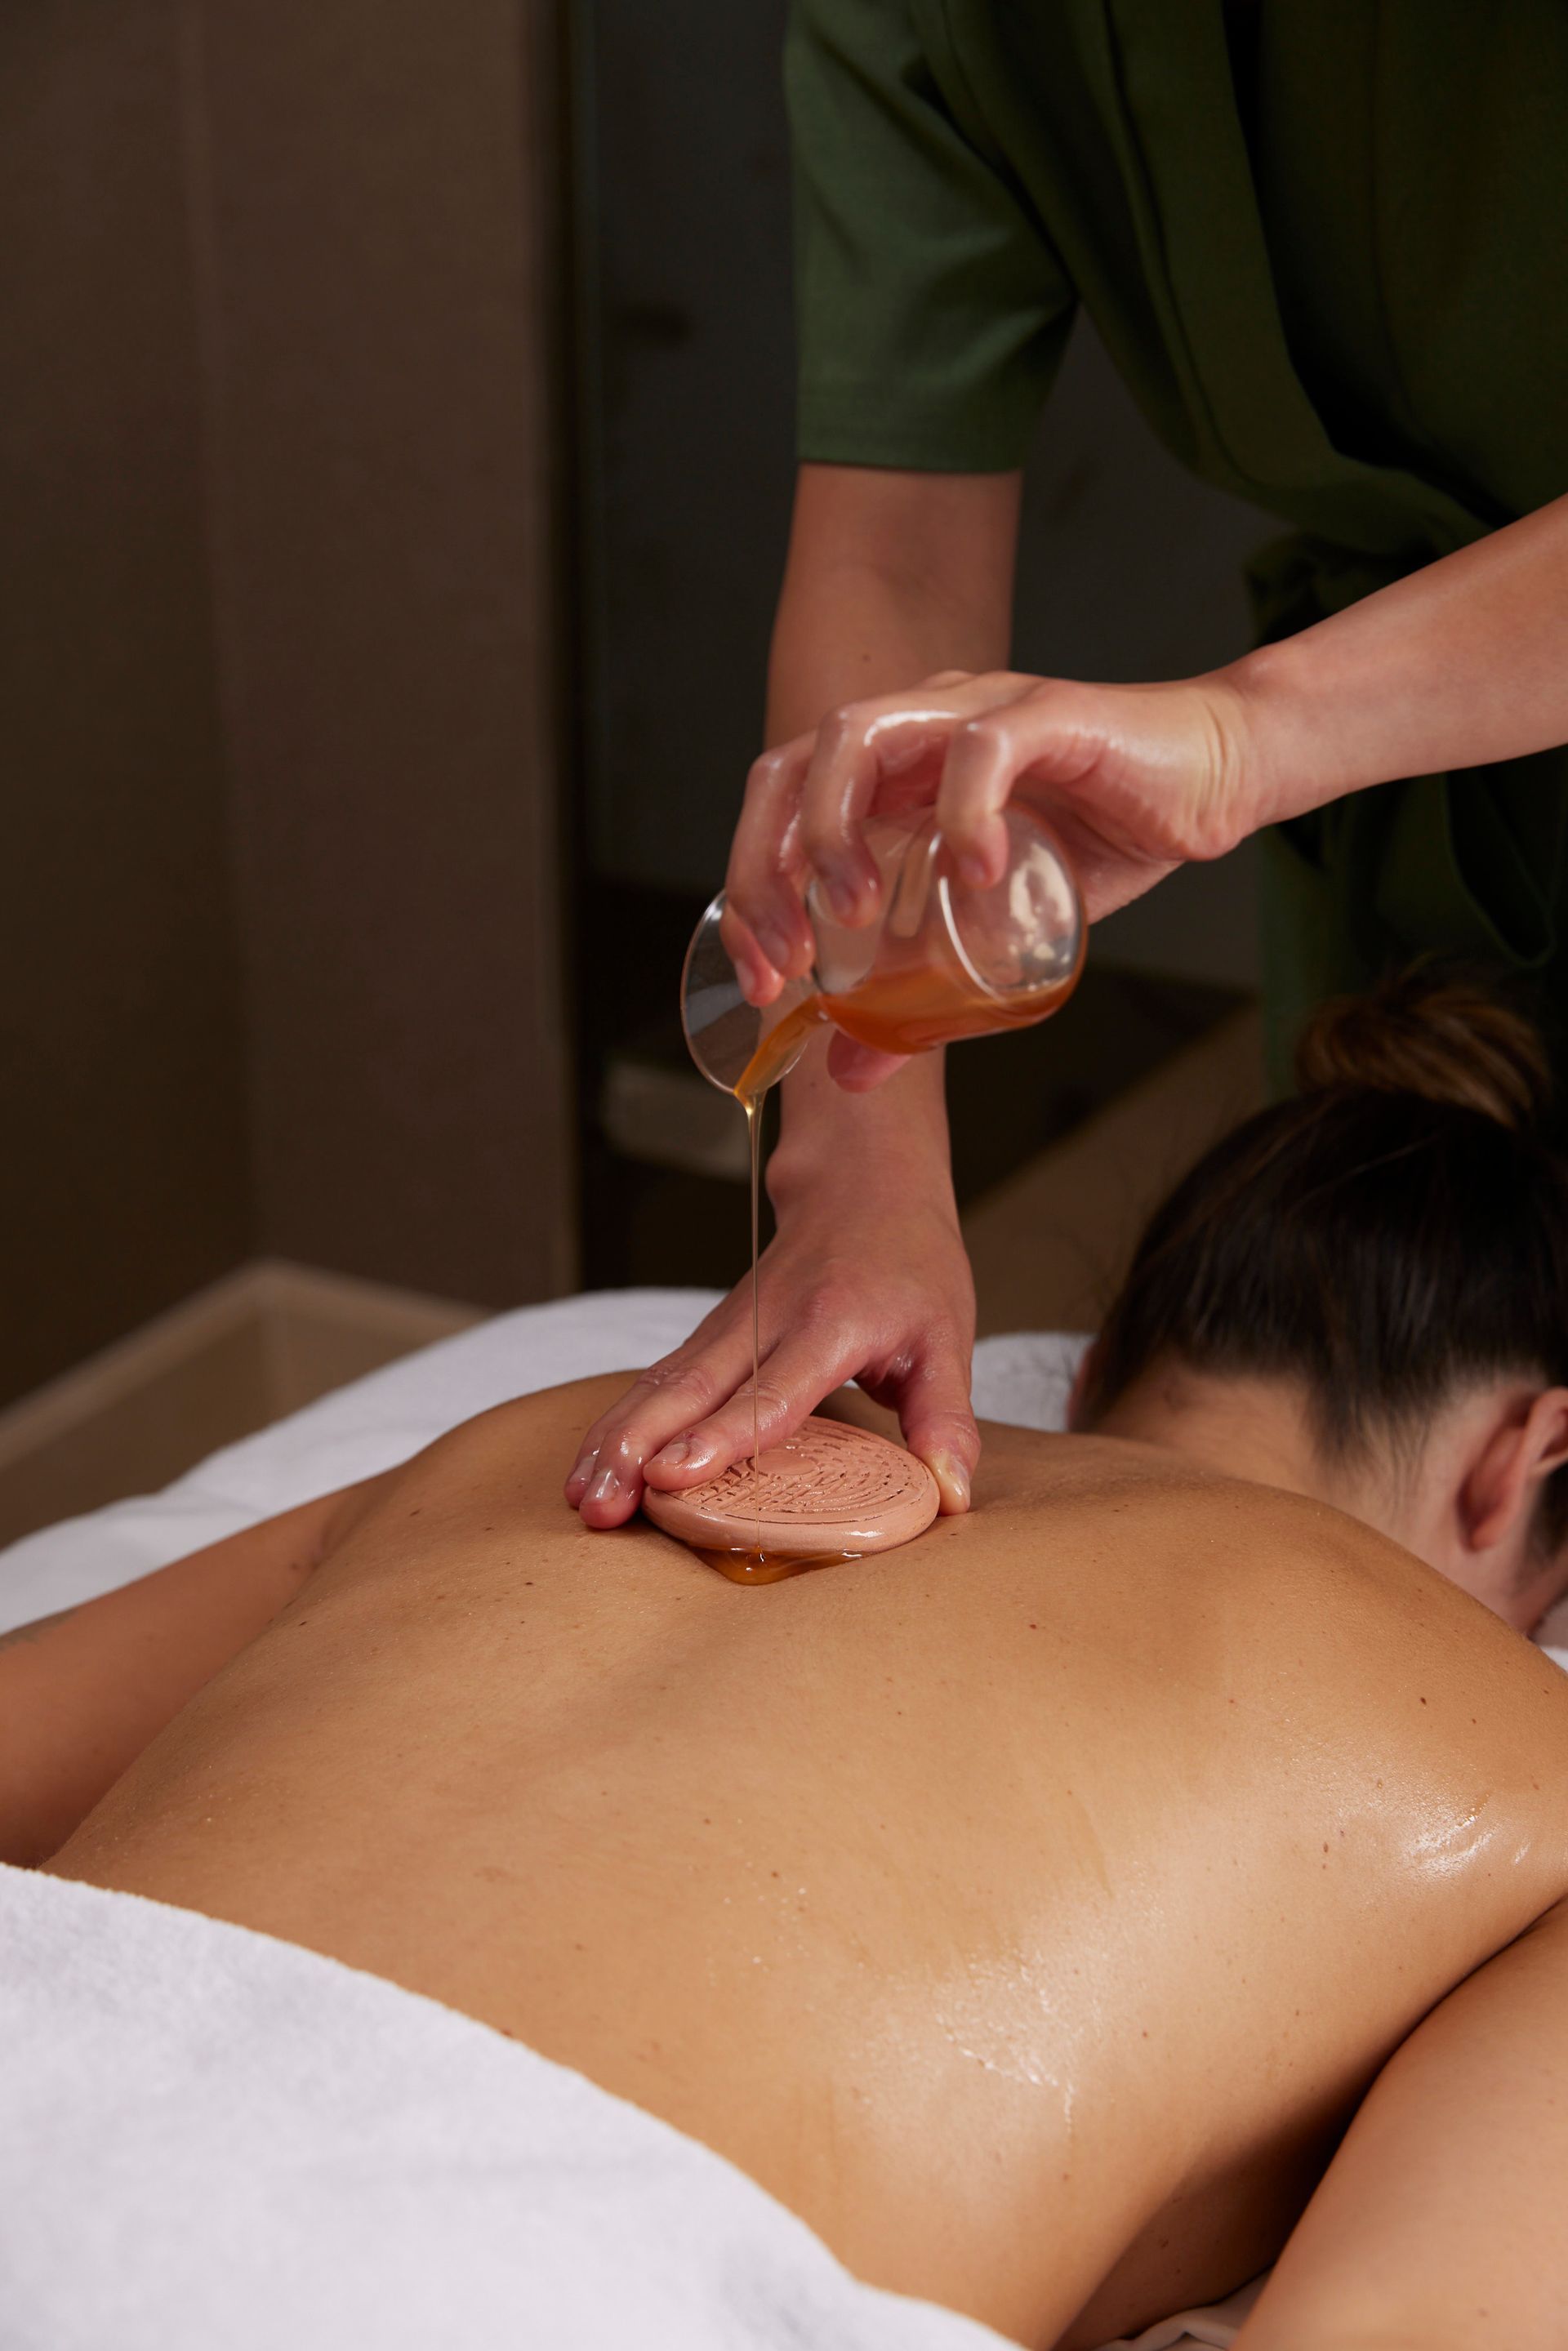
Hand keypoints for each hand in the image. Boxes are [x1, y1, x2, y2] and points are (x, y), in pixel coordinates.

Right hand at [564, 1152, 977, 1529]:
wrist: (865, 1189)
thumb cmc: (911, 1266)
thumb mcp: (947, 1338)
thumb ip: (945, 1419)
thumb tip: (950, 1495)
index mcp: (831, 1325)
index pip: (771, 1391)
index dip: (722, 1435)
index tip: (674, 1473)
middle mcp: (767, 1321)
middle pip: (689, 1387)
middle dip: (638, 1447)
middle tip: (603, 1505)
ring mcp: (730, 1324)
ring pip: (660, 1383)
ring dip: (616, 1439)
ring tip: (584, 1499)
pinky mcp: (711, 1335)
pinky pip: (656, 1381)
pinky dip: (619, 1422)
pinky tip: (592, 1467)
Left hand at [719, 666, 1259, 1014]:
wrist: (1214, 780)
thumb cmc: (1100, 841)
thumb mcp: (989, 937)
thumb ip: (918, 994)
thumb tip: (848, 1071)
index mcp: (893, 767)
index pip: (781, 801)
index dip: (750, 882)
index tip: (762, 974)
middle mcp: (918, 724)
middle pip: (796, 764)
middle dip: (770, 864)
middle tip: (790, 957)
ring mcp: (978, 710)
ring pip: (861, 735)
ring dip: (836, 830)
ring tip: (860, 916)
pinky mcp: (1053, 715)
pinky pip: (985, 747)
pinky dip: (964, 812)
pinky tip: (975, 874)